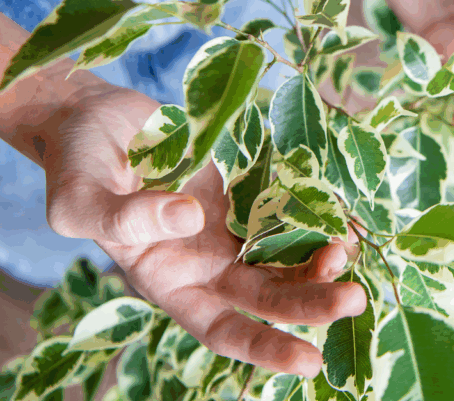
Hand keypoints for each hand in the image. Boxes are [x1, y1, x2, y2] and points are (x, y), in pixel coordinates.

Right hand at [41, 83, 365, 377]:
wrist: (98, 118)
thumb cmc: (77, 166)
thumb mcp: (79, 201)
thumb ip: (123, 219)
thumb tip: (189, 218)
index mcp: (172, 282)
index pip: (223, 328)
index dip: (265, 346)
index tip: (308, 358)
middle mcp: (210, 261)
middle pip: (269, 295)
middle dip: (312, 301)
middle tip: (353, 298)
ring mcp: (234, 224)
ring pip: (287, 253)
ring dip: (321, 258)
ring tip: (349, 248)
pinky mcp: (249, 186)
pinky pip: (288, 205)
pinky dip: (315, 212)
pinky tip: (340, 210)